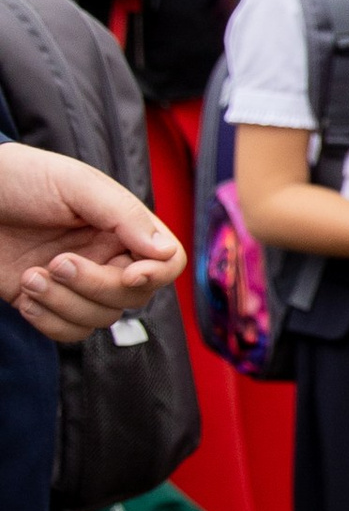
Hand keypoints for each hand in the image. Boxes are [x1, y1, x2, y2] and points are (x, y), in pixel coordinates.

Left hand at [0, 145, 183, 340]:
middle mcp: (106, 257)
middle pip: (132, 296)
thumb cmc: (21, 178)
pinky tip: (24, 294)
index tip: (128, 273)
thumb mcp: (76, 184)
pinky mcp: (47, 303)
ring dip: (64, 303)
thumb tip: (166, 252)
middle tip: (57, 262)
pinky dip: (47, 320)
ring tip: (31, 275)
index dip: (155, 275)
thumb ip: (124, 214)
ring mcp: (78, 283)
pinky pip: (69, 333)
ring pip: (100, 319)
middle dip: (95, 286)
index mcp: (122, 226)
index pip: (166, 262)